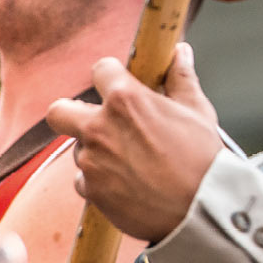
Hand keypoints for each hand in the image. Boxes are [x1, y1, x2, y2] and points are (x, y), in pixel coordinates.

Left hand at [46, 44, 222, 241]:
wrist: (203, 210)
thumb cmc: (203, 158)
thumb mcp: (197, 111)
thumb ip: (181, 78)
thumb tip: (180, 53)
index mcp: (125, 99)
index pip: (100, 69)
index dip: (111, 76)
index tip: (121, 85)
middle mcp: (100, 128)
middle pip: (59, 111)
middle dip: (72, 113)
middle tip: (96, 122)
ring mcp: (92, 162)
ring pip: (77, 149)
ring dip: (95, 152)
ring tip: (129, 161)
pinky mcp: (92, 192)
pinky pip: (84, 181)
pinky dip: (99, 182)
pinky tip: (126, 185)